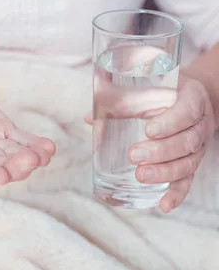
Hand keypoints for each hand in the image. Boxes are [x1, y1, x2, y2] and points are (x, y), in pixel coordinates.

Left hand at [85, 76, 214, 211]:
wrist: (195, 99)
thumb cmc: (167, 92)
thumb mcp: (153, 86)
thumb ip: (122, 98)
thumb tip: (90, 117)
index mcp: (192, 99)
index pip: (186, 111)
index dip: (169, 122)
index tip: (149, 130)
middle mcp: (199, 124)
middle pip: (186, 141)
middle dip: (160, 151)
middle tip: (134, 155)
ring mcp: (198, 146)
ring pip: (187, 163)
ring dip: (164, 172)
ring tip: (141, 176)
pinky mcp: (193, 163)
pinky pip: (188, 180)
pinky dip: (177, 194)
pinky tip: (164, 205)